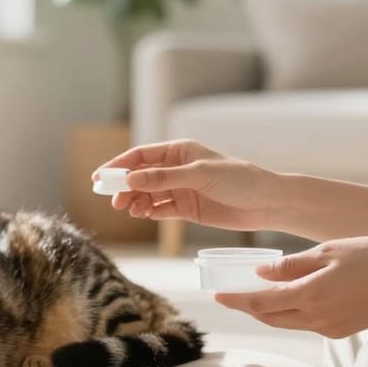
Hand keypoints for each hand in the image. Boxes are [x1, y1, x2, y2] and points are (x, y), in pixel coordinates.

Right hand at [94, 140, 278, 230]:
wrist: (266, 203)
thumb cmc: (239, 180)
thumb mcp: (199, 175)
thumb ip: (164, 178)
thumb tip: (131, 178)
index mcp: (179, 151)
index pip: (140, 156)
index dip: (118, 165)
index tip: (100, 178)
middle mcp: (176, 169)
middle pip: (139, 176)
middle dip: (123, 186)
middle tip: (113, 200)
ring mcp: (180, 189)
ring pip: (147, 194)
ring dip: (134, 201)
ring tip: (128, 210)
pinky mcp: (186, 209)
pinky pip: (159, 209)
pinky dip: (148, 212)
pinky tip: (141, 214)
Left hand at [215, 237, 367, 337]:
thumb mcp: (328, 252)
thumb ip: (291, 265)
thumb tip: (260, 274)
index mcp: (310, 297)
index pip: (259, 303)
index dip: (235, 300)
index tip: (215, 295)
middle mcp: (317, 319)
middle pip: (270, 317)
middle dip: (248, 307)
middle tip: (232, 294)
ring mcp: (331, 328)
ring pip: (288, 322)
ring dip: (270, 310)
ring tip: (258, 293)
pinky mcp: (343, 331)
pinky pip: (308, 323)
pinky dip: (293, 311)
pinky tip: (292, 296)